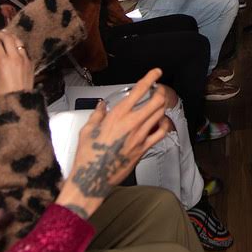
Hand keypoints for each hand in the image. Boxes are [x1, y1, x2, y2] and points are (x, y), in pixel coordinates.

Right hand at [0, 27, 33, 97]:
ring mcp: (24, 60)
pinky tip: (16, 46)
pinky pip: (25, 51)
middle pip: (8, 39)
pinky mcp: (30, 64)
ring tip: (7, 34)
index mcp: (2, 61)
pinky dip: (19, 46)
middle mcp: (14, 58)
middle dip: (2, 33)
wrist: (19, 100)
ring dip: (12, 37)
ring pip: (19, 42)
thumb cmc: (2, 93)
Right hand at [57, 70, 168, 219]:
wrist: (92, 178)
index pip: (139, 90)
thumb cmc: (87, 156)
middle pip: (156, 101)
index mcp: (117, 115)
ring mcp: (140, 137)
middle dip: (160, 92)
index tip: (156, 72)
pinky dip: (164, 125)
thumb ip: (97, 115)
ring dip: (162, 107)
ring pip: (160, 115)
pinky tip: (161, 123)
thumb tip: (101, 106)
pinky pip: (161, 134)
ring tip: (159, 104)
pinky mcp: (144, 149)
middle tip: (158, 90)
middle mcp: (132, 123)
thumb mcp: (87, 131)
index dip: (151, 78)